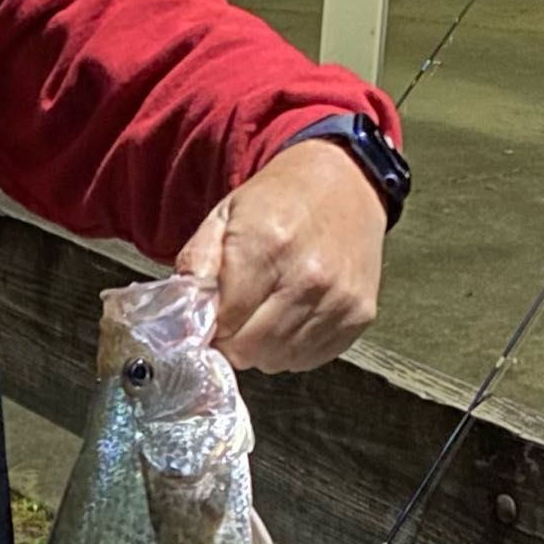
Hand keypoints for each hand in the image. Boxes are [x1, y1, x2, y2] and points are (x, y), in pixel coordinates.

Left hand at [176, 138, 385, 372]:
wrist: (345, 183)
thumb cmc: (279, 201)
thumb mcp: (224, 215)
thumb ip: (198, 263)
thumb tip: (184, 317)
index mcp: (267, 246)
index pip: (225, 324)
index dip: (209, 328)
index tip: (208, 319)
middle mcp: (308, 278)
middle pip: (250, 350)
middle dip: (232, 342)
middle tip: (233, 319)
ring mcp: (338, 300)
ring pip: (279, 360)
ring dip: (262, 347)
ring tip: (264, 312)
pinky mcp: (359, 316)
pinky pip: (310, 358)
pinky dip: (292, 348)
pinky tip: (291, 316)